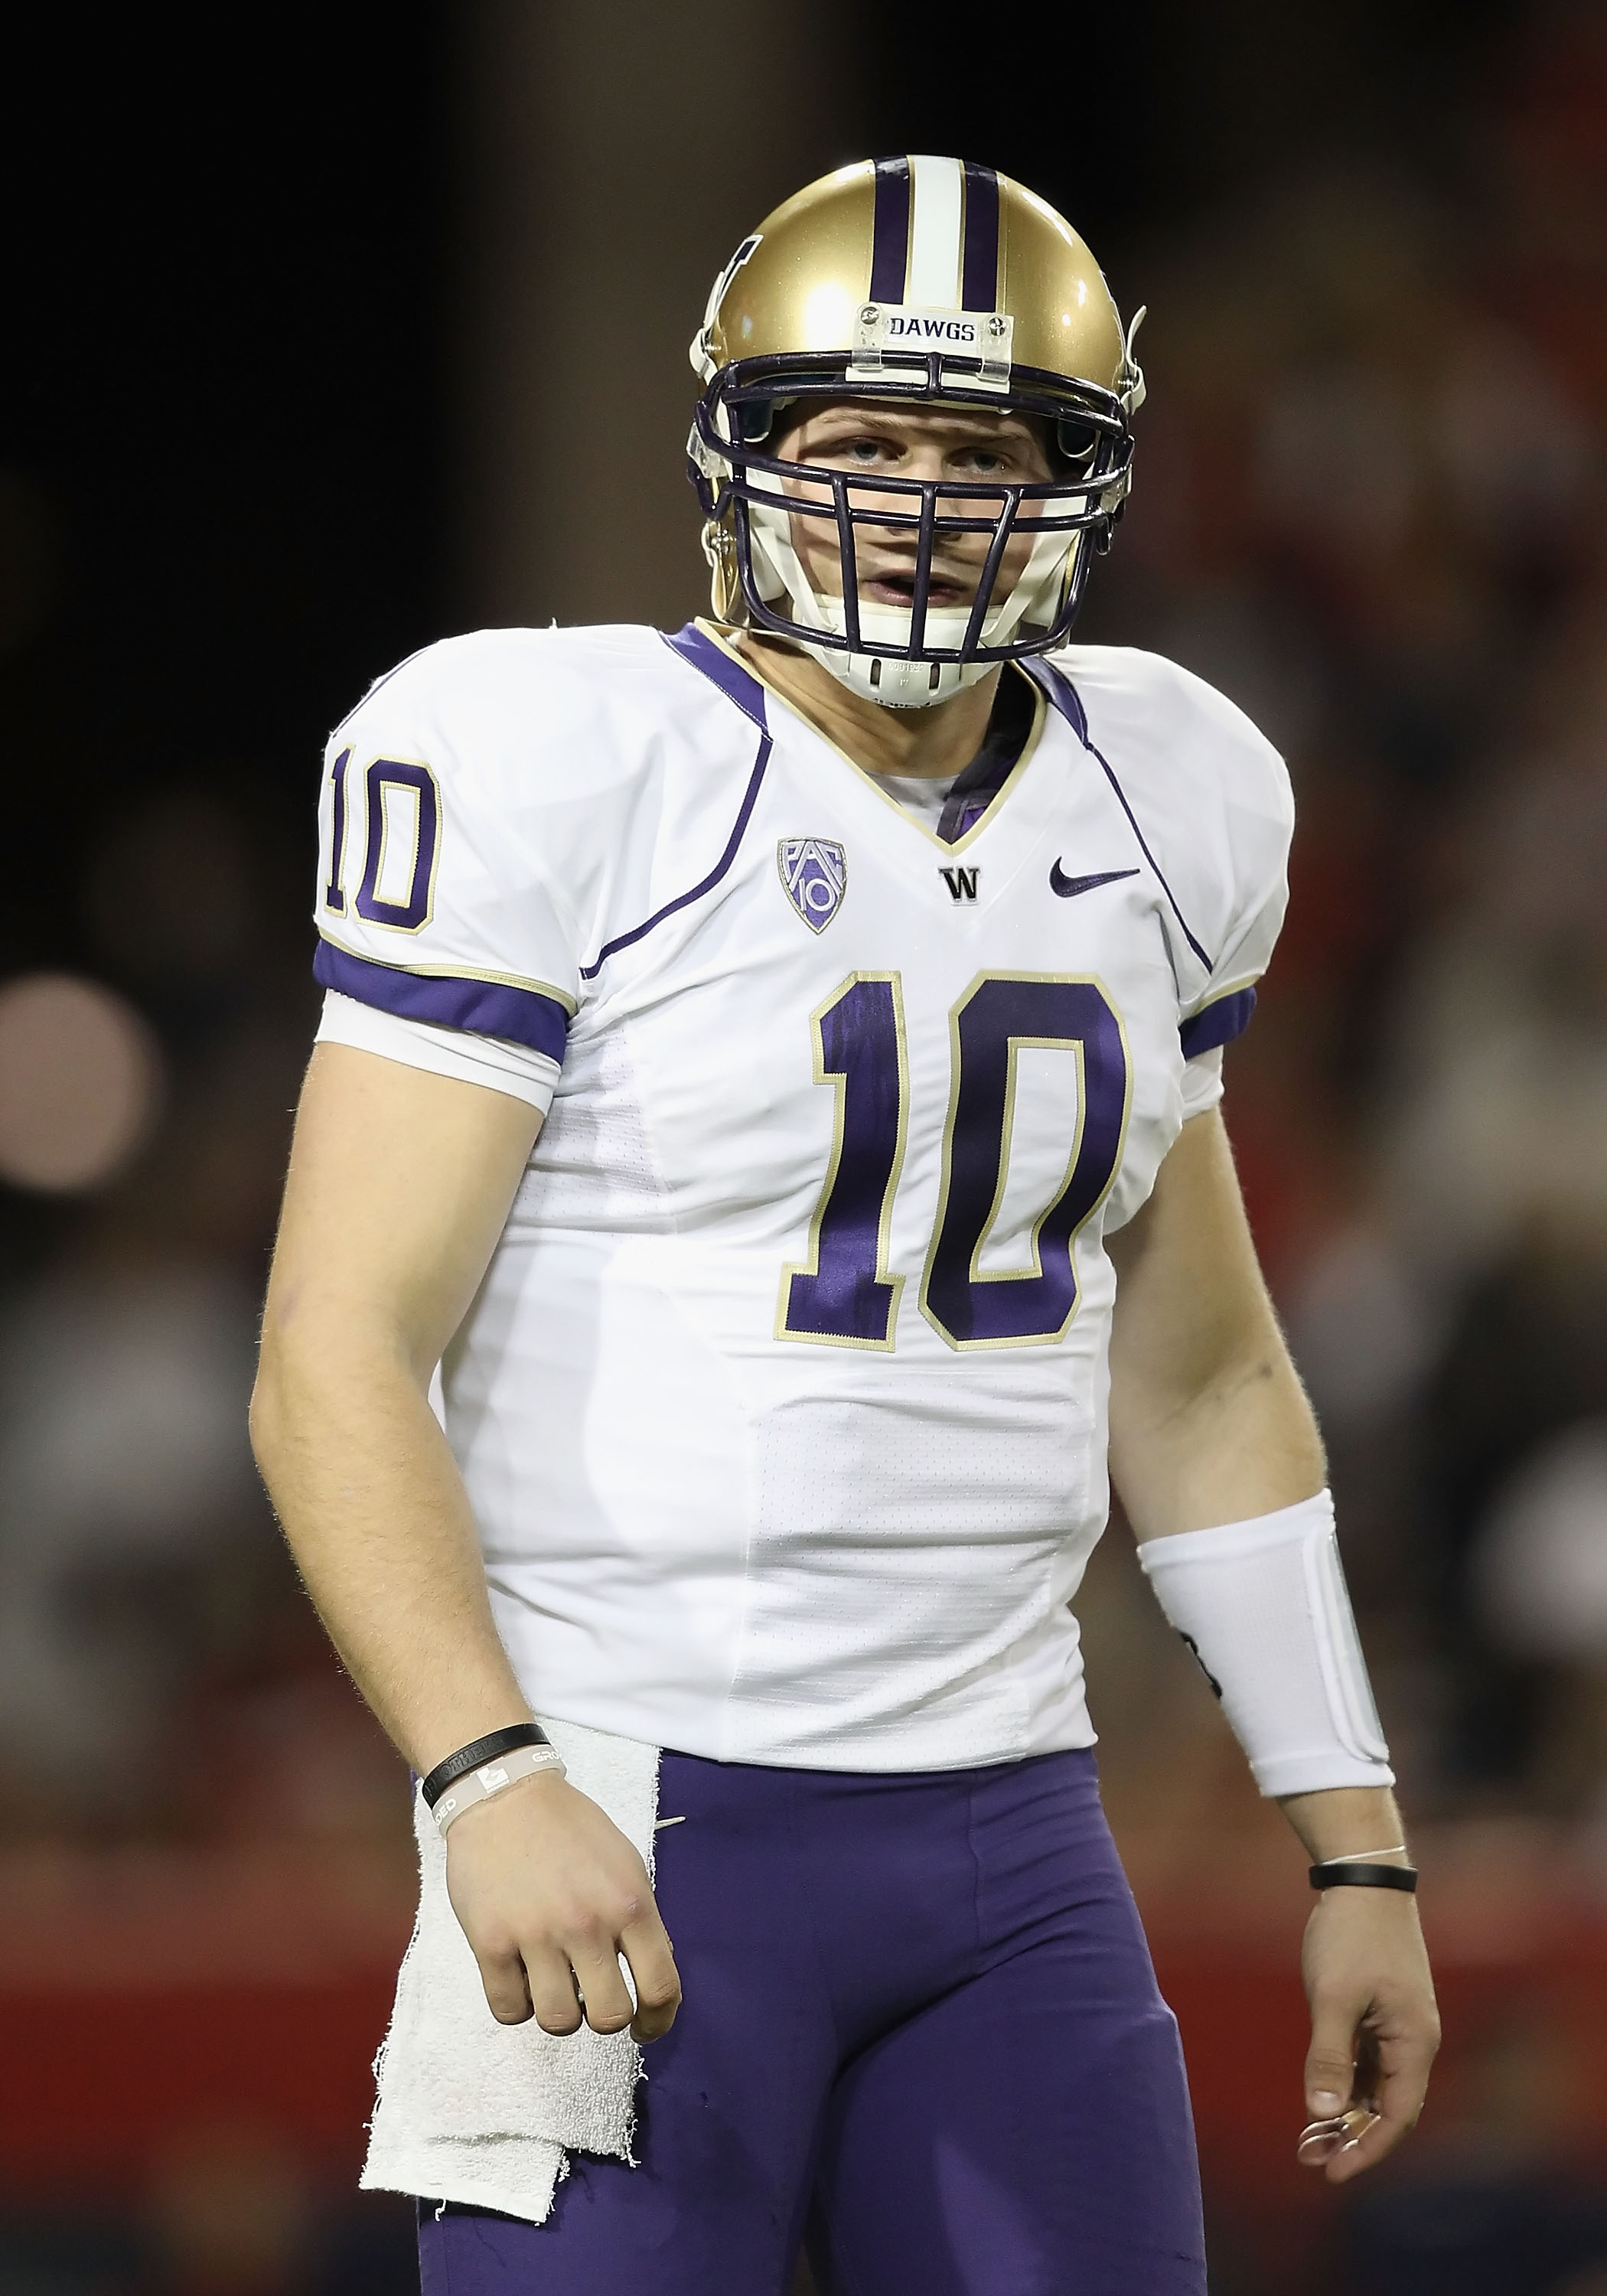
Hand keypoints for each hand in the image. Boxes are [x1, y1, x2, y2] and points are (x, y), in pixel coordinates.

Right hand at [444, 1769, 681, 2042]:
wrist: (503, 1794)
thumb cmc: (569, 1828)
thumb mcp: (624, 1862)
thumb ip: (639, 1917)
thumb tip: (652, 1971)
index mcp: (629, 1903)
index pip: (661, 1986)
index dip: (659, 2020)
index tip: (646, 2027)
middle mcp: (587, 1924)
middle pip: (610, 2016)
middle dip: (605, 2016)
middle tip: (593, 1997)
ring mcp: (537, 1936)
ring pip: (559, 2022)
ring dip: (560, 2011)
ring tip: (553, 1983)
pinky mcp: (491, 1944)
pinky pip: (509, 2010)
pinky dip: (517, 2005)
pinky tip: (520, 1977)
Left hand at [1298, 1884, 1438, 2182]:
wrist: (1362, 1878)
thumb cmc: (1351, 1935)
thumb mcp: (1334, 1996)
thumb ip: (1328, 2055)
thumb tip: (1321, 2112)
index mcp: (1414, 2043)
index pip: (1397, 2116)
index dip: (1366, 2149)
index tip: (1333, 2174)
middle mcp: (1413, 2041)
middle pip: (1387, 2108)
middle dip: (1352, 2138)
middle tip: (1309, 2160)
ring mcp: (1397, 2027)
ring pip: (1375, 2087)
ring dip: (1345, 2114)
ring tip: (1307, 2140)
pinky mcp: (1380, 2012)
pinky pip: (1366, 2064)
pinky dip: (1344, 2084)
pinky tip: (1319, 2100)